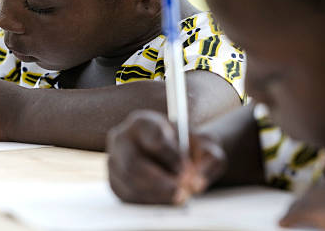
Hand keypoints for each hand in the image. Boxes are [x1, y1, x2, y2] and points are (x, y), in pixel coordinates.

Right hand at [107, 110, 225, 204]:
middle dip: (160, 182)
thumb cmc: (187, 148)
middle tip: (182, 191)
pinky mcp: (115, 182)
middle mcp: (122, 138)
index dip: (170, 155)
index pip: (151, 135)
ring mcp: (114, 161)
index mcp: (143, 122)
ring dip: (157, 194)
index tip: (186, 169)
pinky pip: (128, 197)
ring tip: (179, 196)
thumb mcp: (205, 146)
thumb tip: (197, 179)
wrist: (174, 157)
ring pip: (131, 183)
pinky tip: (166, 199)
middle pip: (133, 163)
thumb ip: (209, 157)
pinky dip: (150, 202)